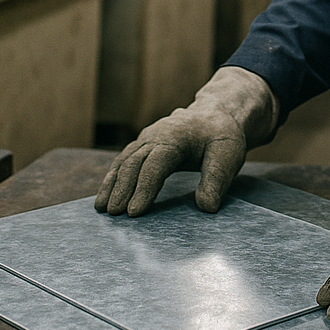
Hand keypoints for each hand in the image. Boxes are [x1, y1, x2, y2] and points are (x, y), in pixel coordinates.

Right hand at [94, 67, 277, 216]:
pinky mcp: (143, 145)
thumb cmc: (221, 136)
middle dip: (122, 189)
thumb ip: (217, 179)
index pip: (156, 164)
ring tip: (101, 209)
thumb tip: (207, 207)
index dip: (144, 188)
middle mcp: (156, 134)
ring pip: (124, 160)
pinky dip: (112, 177)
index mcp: (176, 136)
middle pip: (134, 162)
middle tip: (114, 215)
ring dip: (112, 184)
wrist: (214, 115)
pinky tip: (105, 196)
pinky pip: (124, 160)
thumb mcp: (228, 154)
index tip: (134, 212)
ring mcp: (147, 138)